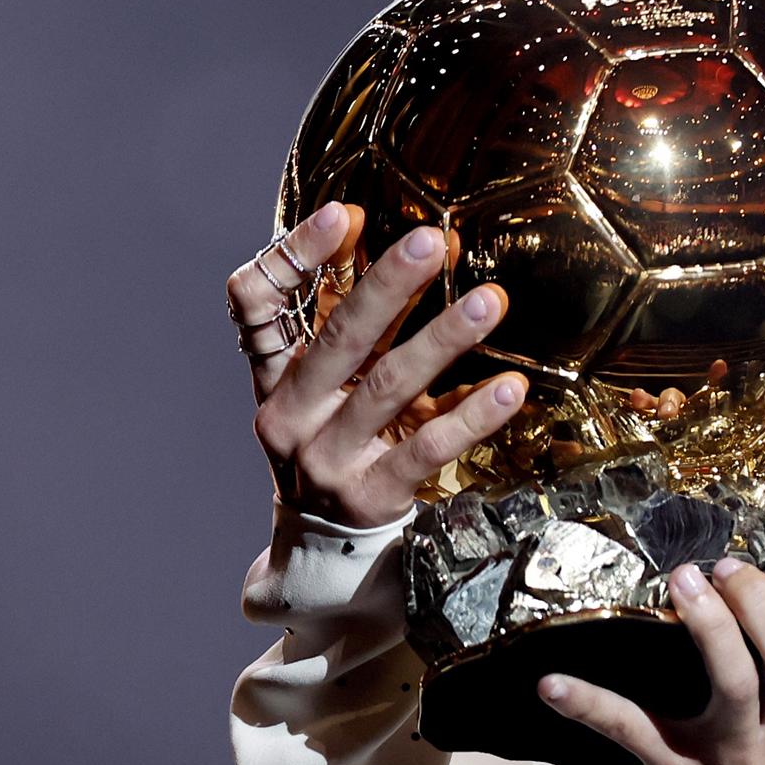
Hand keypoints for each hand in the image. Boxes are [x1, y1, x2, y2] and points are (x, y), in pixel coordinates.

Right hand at [226, 200, 528, 527]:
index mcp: (273, 375)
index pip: (254, 303)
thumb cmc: (340, 442)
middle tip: (432, 239)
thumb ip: (356, 324)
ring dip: (441, 338)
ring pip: (387, 387)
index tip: (343, 214)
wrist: (326, 551)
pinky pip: (427, 449)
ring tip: (489, 301)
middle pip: (337, 338)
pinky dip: (471, 415)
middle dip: (386, 285)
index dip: (291, 255)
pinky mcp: (371, 495)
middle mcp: (290, 414)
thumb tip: (419, 243)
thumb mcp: (331, 385)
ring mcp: (326, 459)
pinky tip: (510, 389)